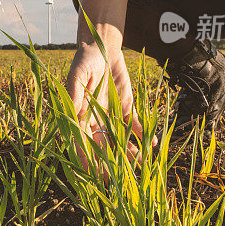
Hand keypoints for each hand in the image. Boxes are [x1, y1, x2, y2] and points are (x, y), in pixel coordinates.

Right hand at [66, 45, 151, 166]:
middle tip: (118, 178)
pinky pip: (134, 125)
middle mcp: (94, 119)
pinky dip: (142, 134)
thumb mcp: (77, 74)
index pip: (81, 141)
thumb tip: (73, 112)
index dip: (86, 157)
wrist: (103, 47)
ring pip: (120, 139)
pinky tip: (151, 144)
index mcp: (78, 115)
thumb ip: (74, 93)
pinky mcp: (126, 108)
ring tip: (141, 163)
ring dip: (129, 151)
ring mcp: (111, 115)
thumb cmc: (85, 60)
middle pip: (102, 146)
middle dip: (110, 162)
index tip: (92, 172)